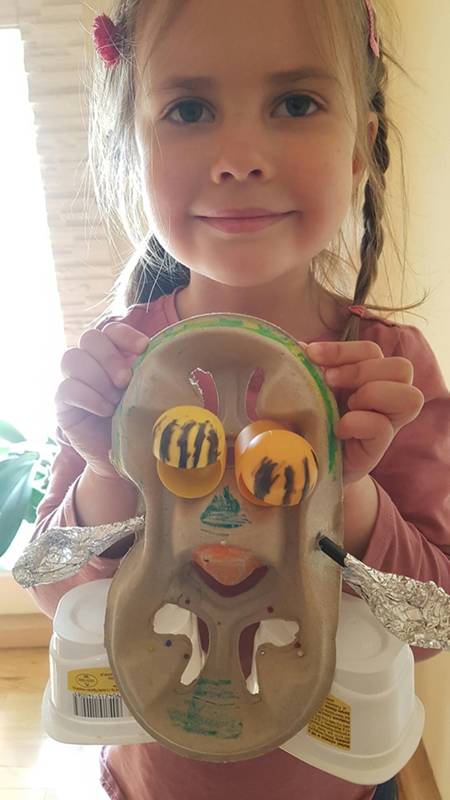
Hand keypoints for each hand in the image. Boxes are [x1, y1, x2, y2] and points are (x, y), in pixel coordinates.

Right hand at [55, 323, 148, 476]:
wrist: (128, 456)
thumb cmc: (142, 420)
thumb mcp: (150, 392)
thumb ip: (150, 370)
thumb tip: (162, 353)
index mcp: (114, 355)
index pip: (111, 330)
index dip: (125, 334)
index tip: (144, 348)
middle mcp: (91, 363)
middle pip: (89, 338)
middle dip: (110, 357)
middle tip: (125, 380)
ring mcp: (74, 381)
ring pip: (72, 358)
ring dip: (98, 378)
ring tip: (115, 401)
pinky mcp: (63, 404)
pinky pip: (66, 388)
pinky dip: (88, 397)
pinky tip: (105, 411)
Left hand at [306, 340, 424, 484]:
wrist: (307, 461)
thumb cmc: (311, 420)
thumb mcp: (309, 390)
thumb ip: (310, 368)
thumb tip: (300, 347)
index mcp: (370, 377)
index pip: (373, 350)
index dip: (344, 349)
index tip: (312, 354)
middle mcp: (387, 396)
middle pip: (401, 368)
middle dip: (361, 370)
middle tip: (329, 381)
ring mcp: (387, 422)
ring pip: (410, 396)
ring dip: (372, 393)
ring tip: (346, 405)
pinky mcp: (379, 448)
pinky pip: (383, 427)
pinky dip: (358, 422)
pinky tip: (338, 428)